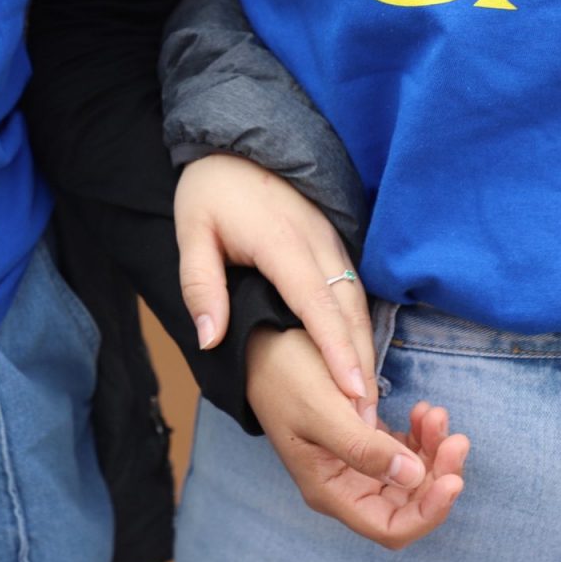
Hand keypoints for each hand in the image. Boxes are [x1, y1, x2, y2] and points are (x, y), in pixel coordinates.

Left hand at [177, 153, 376, 419]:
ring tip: (368, 400)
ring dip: (365, 348)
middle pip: (349, 309)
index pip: (316, 304)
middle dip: (361, 363)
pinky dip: (360, 325)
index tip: (353, 391)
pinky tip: (359, 359)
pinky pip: (354, 288)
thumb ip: (201, 287)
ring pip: (358, 300)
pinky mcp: (334, 242)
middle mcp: (317, 242)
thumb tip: (210, 340)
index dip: (336, 350)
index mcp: (281, 243)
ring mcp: (331, 240)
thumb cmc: (211, 192)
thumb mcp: (192, 235)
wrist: (236, 143)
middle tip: (367, 418)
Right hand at [246, 327, 468, 548]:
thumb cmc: (285, 376)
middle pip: (408, 503)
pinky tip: (422, 410)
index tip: (452, 478)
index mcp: (330, 490)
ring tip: (435, 413)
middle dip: (438, 475)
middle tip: (456, 438)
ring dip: (432, 451)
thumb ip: (365, 449)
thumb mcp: (324, 410)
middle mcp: (345, 485)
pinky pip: (404, 451)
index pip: (389, 527)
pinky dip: (420, 435)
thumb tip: (414, 479)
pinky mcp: (364, 441)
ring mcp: (356, 464)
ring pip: (411, 476)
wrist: (262, 346)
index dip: (427, 512)